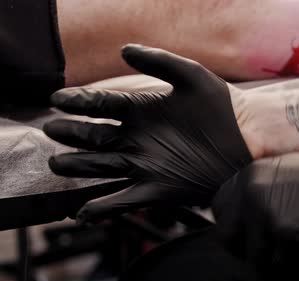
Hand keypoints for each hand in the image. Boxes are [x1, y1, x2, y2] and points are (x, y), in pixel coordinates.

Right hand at [43, 44, 252, 223]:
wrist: (248, 139)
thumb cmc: (222, 105)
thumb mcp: (191, 76)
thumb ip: (158, 61)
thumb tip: (124, 48)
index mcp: (142, 111)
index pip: (101, 106)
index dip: (78, 103)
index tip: (57, 100)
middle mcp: (138, 139)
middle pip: (95, 137)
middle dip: (71, 135)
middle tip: (51, 131)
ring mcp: (145, 165)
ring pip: (102, 167)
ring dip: (79, 167)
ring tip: (57, 165)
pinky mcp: (157, 189)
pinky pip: (124, 199)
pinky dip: (103, 207)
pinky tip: (84, 213)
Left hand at [212, 143, 298, 261]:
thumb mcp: (284, 173)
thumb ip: (259, 191)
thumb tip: (242, 221)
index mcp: (248, 175)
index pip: (218, 209)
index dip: (233, 229)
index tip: (249, 240)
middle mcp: (250, 191)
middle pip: (225, 238)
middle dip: (244, 253)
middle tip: (267, 258)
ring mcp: (265, 211)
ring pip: (252, 260)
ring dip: (271, 268)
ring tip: (290, 266)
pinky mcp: (284, 231)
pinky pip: (277, 268)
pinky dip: (290, 272)